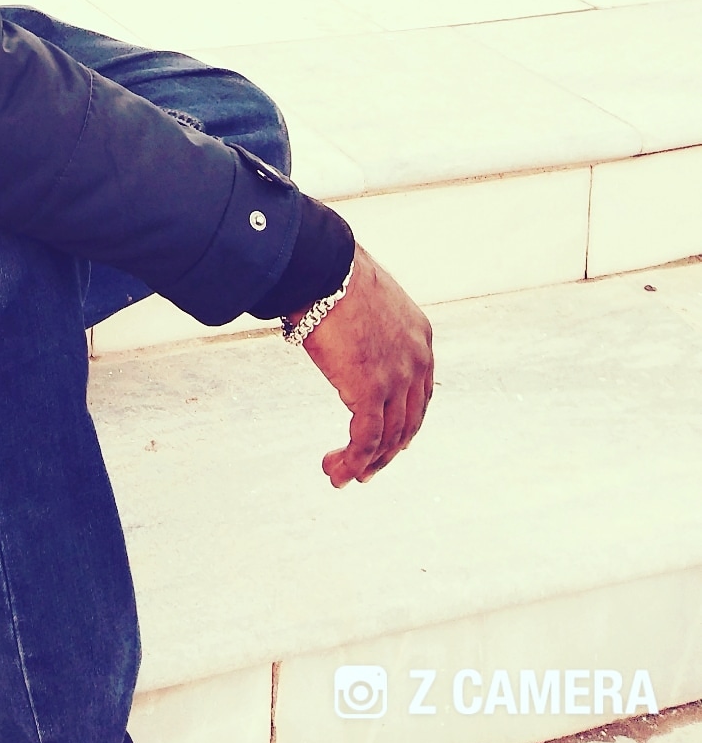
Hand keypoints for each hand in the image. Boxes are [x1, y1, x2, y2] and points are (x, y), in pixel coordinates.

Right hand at [294, 244, 432, 487]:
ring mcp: (396, 378)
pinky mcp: (370, 391)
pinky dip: (354, 461)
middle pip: (409, 423)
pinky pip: (366, 440)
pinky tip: (336, 470)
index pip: (419, 395)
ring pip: (388, 438)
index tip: (383, 439)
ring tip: (342, 475)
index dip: (402, 422)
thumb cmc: (331, 273)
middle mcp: (417, 362)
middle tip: (365, 469)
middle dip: (386, 451)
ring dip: (365, 463)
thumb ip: (363, 323)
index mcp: (420, 338)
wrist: (323, 267)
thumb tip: (335, 324)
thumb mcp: (363, 299)